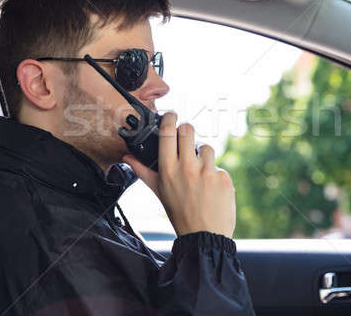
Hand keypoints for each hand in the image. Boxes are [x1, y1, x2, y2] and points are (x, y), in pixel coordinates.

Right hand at [123, 112, 235, 237]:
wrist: (204, 236)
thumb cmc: (180, 213)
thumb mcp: (159, 192)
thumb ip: (143, 172)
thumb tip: (127, 157)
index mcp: (168, 170)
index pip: (168, 133)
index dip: (170, 119)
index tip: (172, 115)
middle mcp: (187, 168)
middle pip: (188, 130)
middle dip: (187, 130)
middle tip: (186, 138)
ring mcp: (207, 172)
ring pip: (206, 147)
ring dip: (203, 156)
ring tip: (200, 173)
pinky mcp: (223, 178)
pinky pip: (219, 167)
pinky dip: (215, 175)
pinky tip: (211, 189)